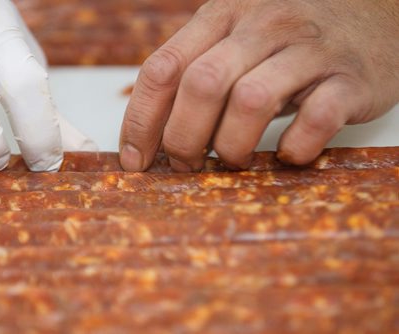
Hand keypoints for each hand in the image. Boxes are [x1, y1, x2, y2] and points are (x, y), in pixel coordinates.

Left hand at [120, 0, 398, 170]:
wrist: (375, 13)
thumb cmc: (289, 40)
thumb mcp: (235, 39)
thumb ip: (194, 70)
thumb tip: (147, 131)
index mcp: (223, 15)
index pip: (163, 69)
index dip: (140, 122)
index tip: (135, 162)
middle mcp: (263, 25)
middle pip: (201, 85)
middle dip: (182, 139)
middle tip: (187, 165)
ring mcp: (309, 50)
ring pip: (251, 101)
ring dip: (232, 146)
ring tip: (234, 160)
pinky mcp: (351, 79)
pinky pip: (315, 119)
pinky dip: (293, 147)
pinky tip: (287, 153)